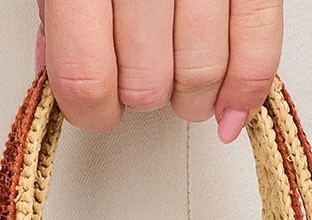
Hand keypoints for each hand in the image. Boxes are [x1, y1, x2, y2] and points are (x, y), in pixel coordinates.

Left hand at [35, 2, 283, 141]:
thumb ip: (60, 16)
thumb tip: (53, 75)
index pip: (86, 78)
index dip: (89, 111)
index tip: (93, 109)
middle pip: (145, 85)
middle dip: (140, 98)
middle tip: (137, 80)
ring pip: (200, 75)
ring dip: (190, 99)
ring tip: (181, 80)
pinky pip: (258, 47)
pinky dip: (247, 91)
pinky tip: (229, 110)